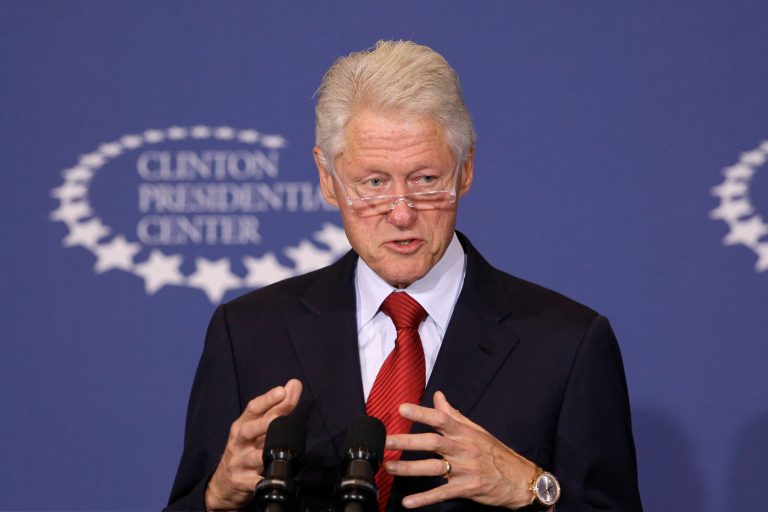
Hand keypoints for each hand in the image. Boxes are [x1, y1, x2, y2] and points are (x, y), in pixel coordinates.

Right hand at [205, 379, 301, 510]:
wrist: (223, 484)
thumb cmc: (245, 449)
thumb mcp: (257, 428)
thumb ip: (277, 408)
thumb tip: (294, 384)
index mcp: (243, 426)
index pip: (253, 409)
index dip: (267, 399)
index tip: (282, 390)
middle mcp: (238, 442)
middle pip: (248, 430)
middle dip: (263, 423)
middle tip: (278, 417)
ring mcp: (239, 463)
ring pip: (251, 457)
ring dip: (263, 453)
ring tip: (276, 449)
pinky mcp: (241, 482)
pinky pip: (253, 483)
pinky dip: (261, 481)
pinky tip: (270, 478)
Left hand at [384, 391, 537, 508]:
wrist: (521, 479)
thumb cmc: (496, 453)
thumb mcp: (477, 431)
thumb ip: (454, 415)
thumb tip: (438, 396)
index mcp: (464, 433)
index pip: (441, 419)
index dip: (421, 413)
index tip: (402, 408)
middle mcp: (463, 449)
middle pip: (432, 442)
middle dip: (407, 441)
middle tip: (386, 440)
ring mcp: (465, 470)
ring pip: (433, 467)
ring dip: (409, 468)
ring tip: (389, 467)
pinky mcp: (466, 489)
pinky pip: (442, 493)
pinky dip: (425, 498)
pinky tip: (409, 502)